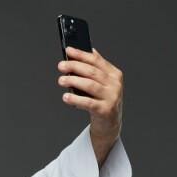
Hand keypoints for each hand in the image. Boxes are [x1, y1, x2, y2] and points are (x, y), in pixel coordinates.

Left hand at [58, 46, 123, 165]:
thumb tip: (88, 51)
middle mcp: (115, 84)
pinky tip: (66, 96)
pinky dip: (76, 99)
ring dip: (73, 81)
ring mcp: (111, 97)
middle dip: (75, 67)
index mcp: (114, 74)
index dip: (81, 54)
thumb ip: (98, 68)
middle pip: (92, 72)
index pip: (96, 60)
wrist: (110, 125)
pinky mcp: (105, 110)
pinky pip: (88, 102)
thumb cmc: (104, 102)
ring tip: (61, 80)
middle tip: (61, 66)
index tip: (68, 51)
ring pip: (90, 85)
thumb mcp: (104, 84)